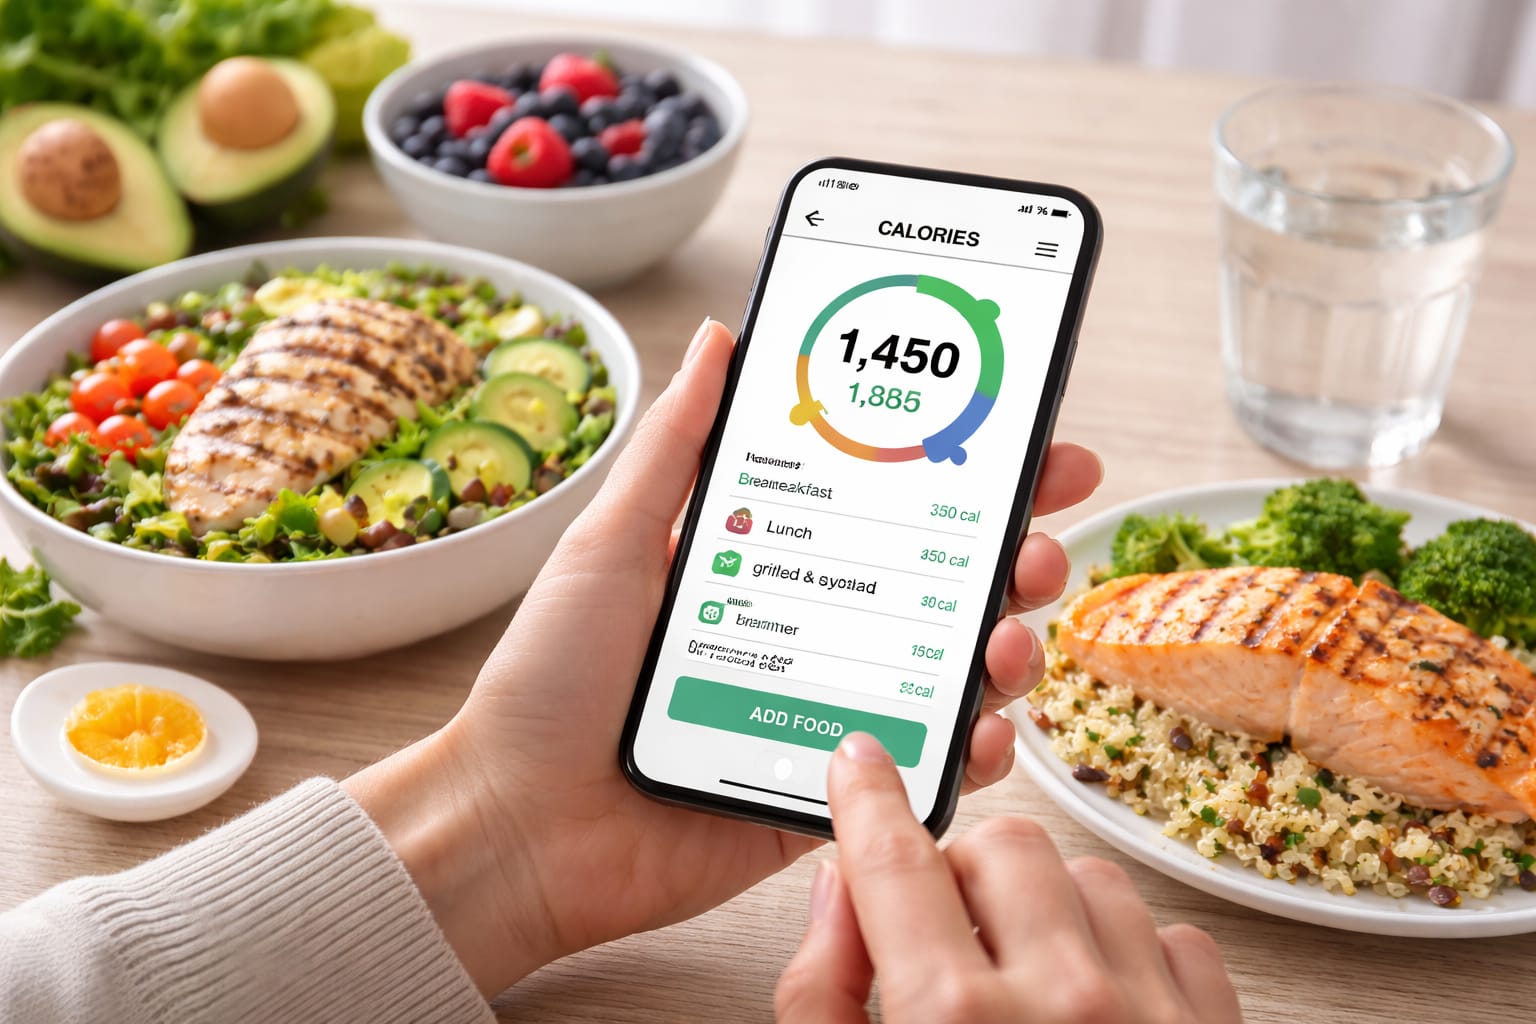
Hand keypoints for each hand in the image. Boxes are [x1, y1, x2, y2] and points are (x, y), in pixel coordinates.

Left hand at [345, 319, 1103, 995]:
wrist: (516, 822)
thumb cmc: (549, 678)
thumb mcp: (612, 541)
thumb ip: (676, 447)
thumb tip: (722, 337)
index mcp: (771, 564)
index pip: (889, 509)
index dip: (968, 478)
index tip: (1033, 446)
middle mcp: (812, 634)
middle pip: (943, 588)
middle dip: (1013, 558)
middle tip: (1038, 545)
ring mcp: (826, 713)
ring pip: (951, 676)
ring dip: (1006, 649)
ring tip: (1009, 636)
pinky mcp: (827, 792)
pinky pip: (921, 769)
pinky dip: (970, 751)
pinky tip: (982, 729)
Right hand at [775, 734, 1242, 1023]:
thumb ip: (820, 993)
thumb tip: (839, 894)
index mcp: (953, 1017)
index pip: (894, 859)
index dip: (868, 796)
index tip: (860, 760)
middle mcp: (1061, 1000)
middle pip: (1003, 844)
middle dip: (963, 872)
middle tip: (945, 928)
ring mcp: (1151, 1013)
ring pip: (1092, 877)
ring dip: (1048, 906)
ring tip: (1025, 971)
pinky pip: (1174, 937)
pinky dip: (1128, 952)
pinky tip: (1099, 1000)